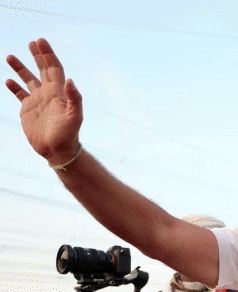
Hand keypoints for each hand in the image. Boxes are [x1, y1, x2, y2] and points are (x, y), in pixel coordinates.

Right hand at [6, 38, 82, 163]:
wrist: (58, 151)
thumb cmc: (68, 135)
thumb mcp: (74, 116)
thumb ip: (74, 98)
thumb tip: (70, 80)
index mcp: (59, 92)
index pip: (54, 68)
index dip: (48, 55)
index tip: (40, 41)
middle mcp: (48, 93)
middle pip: (43, 70)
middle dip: (38, 56)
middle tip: (32, 43)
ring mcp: (38, 101)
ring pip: (28, 79)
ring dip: (20, 68)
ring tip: (10, 56)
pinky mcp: (28, 110)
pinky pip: (20, 94)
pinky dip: (14, 87)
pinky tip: (8, 80)